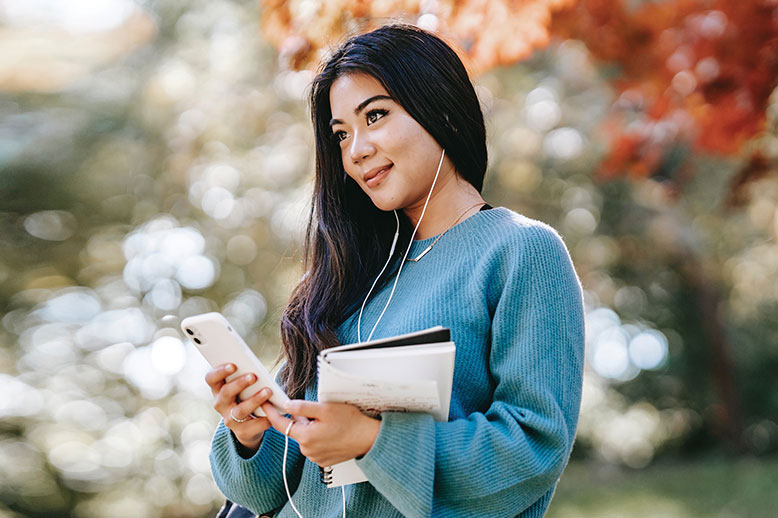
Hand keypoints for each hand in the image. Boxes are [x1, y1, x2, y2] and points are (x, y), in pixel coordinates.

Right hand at [205, 363, 272, 453]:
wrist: (248, 425)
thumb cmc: (246, 396)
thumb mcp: (242, 385)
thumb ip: (244, 375)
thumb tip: (255, 367)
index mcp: (218, 389)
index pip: (211, 378)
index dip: (220, 371)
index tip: (233, 365)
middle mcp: (220, 404)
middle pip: (226, 393)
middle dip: (240, 383)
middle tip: (253, 376)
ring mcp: (229, 419)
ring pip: (240, 410)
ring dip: (254, 400)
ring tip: (268, 391)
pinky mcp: (242, 431)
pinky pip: (254, 425)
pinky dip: (265, 418)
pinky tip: (273, 412)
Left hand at [262, 400, 380, 466]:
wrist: (369, 439)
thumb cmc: (351, 422)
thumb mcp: (325, 408)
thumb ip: (303, 407)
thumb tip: (286, 405)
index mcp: (305, 437)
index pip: (280, 424)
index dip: (271, 412)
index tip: (266, 404)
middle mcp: (307, 450)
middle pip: (295, 430)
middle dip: (300, 418)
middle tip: (316, 409)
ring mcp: (315, 457)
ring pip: (305, 437)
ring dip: (310, 427)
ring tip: (329, 421)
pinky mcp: (324, 460)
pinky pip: (314, 445)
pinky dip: (318, 437)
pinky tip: (331, 431)